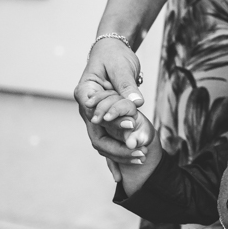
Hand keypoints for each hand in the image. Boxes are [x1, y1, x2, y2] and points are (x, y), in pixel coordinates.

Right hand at [74, 37, 144, 180]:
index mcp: (85, 93)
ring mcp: (93, 118)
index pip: (96, 115)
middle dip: (118, 148)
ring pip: (102, 143)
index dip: (114, 123)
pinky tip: (120, 175)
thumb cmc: (115, 57)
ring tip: (141, 158)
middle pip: (97, 136)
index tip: (134, 125)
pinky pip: (107, 142)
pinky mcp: (104, 122)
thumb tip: (136, 102)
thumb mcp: (122, 68)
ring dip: (120, 154)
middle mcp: (86, 109)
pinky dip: (113, 158)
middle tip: (140, 153)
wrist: (112, 52)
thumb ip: (127, 85)